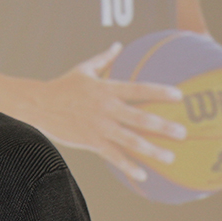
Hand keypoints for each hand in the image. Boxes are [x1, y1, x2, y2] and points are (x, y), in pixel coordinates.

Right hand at [30, 43, 185, 181]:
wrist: (38, 105)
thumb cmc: (62, 86)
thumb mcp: (83, 69)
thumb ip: (104, 59)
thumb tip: (119, 44)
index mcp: (107, 89)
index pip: (138, 89)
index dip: (159, 92)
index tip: (180, 96)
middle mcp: (106, 109)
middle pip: (139, 118)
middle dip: (163, 126)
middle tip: (183, 132)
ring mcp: (99, 127)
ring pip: (130, 140)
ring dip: (152, 150)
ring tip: (171, 157)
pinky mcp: (90, 142)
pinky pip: (113, 156)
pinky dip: (128, 166)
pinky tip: (143, 176)